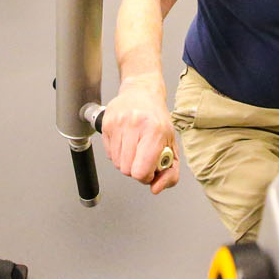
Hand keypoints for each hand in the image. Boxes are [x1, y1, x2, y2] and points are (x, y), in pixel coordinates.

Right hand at [101, 78, 180, 193]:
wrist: (141, 91)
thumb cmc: (157, 119)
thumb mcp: (171, 145)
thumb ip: (170, 173)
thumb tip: (156, 188)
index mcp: (155, 131)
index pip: (141, 171)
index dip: (146, 176)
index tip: (150, 168)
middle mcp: (135, 125)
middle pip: (126, 170)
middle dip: (135, 168)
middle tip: (143, 155)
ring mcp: (118, 123)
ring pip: (116, 163)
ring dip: (126, 160)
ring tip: (134, 146)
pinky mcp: (106, 123)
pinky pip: (109, 154)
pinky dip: (117, 152)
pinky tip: (125, 140)